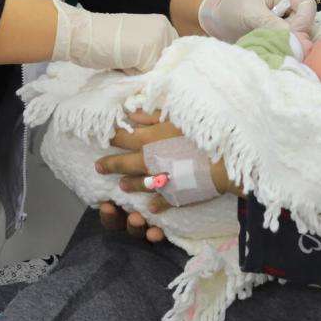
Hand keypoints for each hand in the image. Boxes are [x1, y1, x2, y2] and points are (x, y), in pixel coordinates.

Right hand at [51, 0, 177, 72]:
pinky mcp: (148, 52)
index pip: (171, 55)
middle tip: (128, 57)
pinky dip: (133, 75)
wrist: (83, 34)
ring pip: (157, 71)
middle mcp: (165, 29)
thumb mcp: (135, 42)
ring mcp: (158, 39)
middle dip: (150, 68)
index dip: (155, 62)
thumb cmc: (104, 39)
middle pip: (167, 64)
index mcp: (162, 24)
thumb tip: (162, 75)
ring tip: (124, 59)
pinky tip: (121, 62)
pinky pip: (146, 76)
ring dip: (142, 72)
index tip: (136, 58)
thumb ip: (151, 53)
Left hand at [95, 111, 239, 241]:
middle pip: (122, 163)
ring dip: (128, 184)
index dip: (108, 135)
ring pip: (137, 184)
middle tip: (98, 167)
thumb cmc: (199, 132)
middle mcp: (147, 162)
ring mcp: (159, 181)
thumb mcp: (174, 117)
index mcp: (146, 140)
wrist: (222, 162)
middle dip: (109, 164)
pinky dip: (154, 203)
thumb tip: (131, 113)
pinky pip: (160, 202)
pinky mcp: (174, 196)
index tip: (99, 135)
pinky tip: (151, 207)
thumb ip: (151, 115)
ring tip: (121, 186)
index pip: (120, 137)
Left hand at [197, 0, 315, 42]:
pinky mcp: (283, 34)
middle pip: (307, 23)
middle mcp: (291, 4)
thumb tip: (296, 41)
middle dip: (295, 36)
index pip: (308, 6)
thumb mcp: (250, 13)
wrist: (217, 18)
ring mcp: (289, 20)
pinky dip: (283, 48)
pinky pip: (292, 43)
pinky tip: (271, 50)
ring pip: (301, 36)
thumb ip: (272, 24)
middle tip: (276, 43)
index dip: (302, 23)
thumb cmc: (232, 7)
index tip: (287, 36)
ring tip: (269, 46)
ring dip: (288, 44)